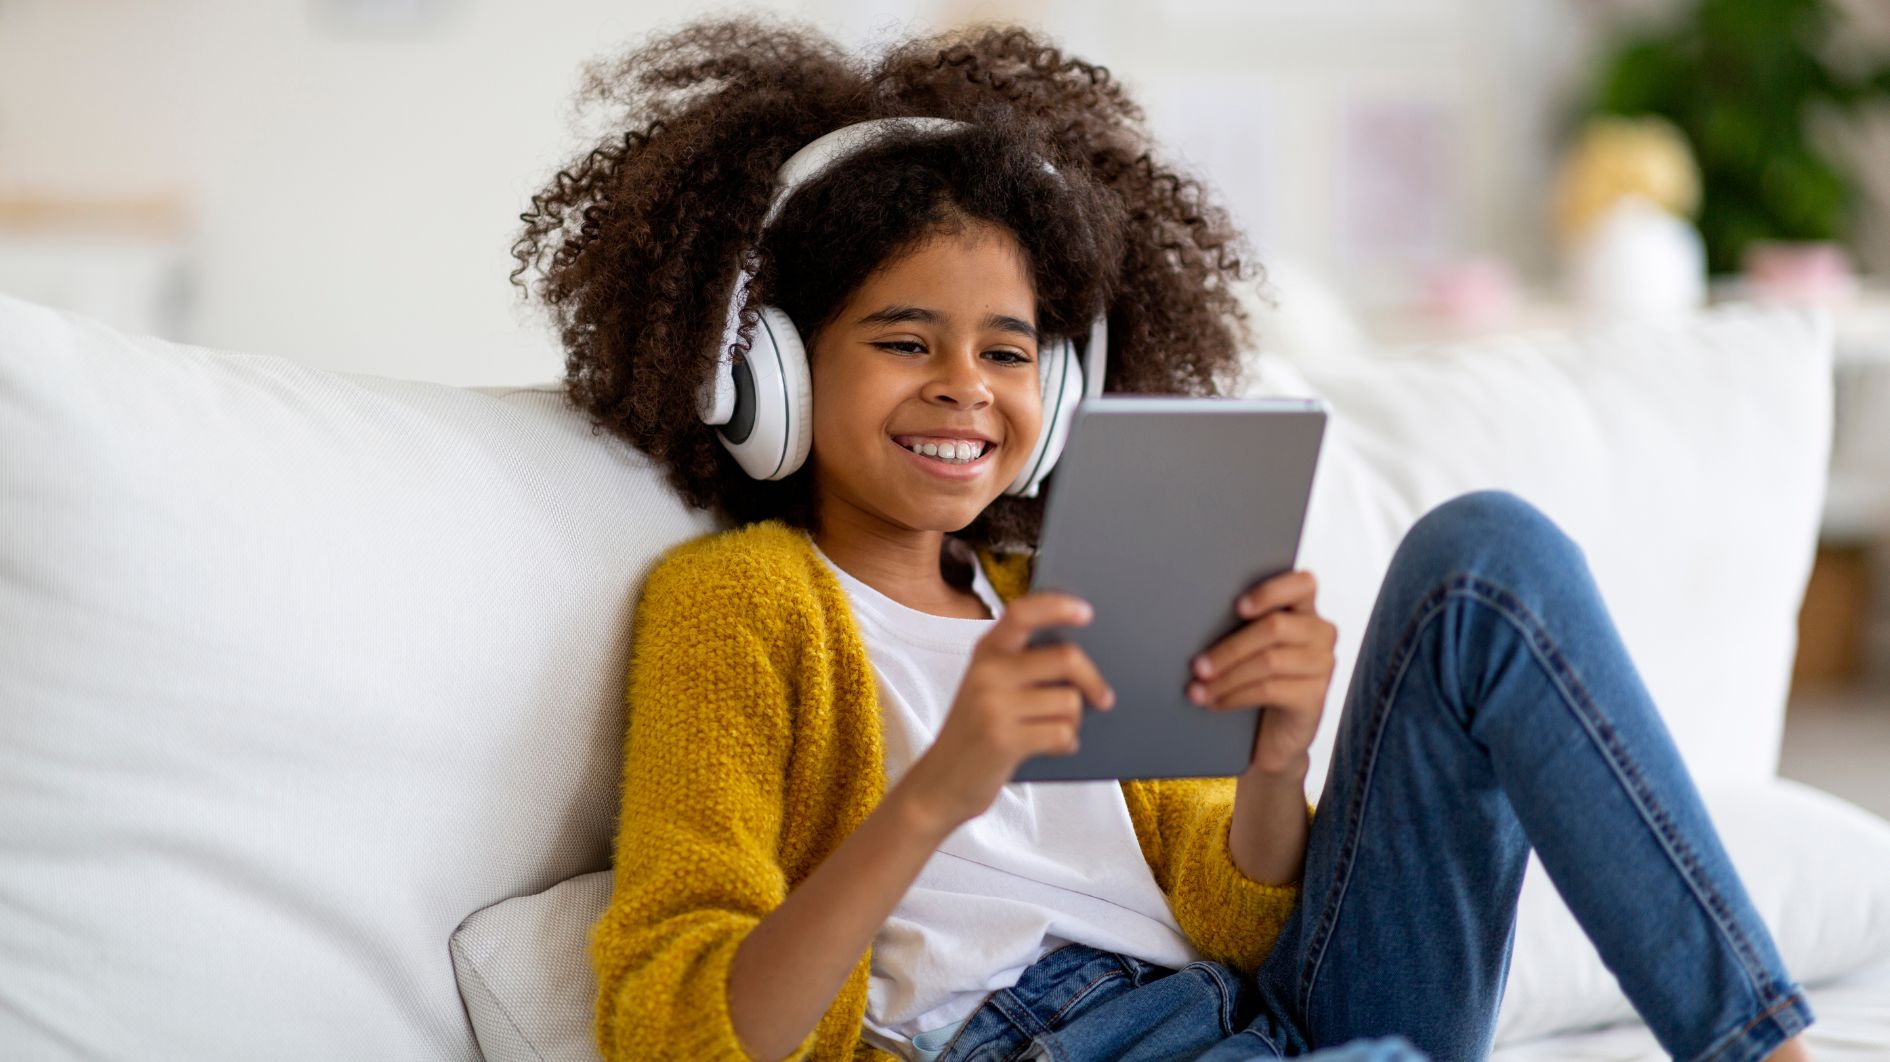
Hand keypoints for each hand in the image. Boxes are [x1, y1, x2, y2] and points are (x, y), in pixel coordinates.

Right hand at [900, 592, 1114, 832]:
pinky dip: (1066, 744)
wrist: (940, 783)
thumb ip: (1023, 667)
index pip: (1022, 613)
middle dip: (1093, 680)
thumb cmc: (977, 732)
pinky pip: (1061, 733)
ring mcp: (992, 705)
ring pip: (1069, 701)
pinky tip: (1055, 748)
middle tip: (1104, 699)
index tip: (1087, 612)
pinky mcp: (1002, 739)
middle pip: (1065, 658)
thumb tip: (1083, 662)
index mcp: (986, 652)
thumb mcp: (989, 688)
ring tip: (1057, 732)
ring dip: (1073, 722)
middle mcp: (987, 672)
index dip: (1057, 607)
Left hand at [1185, 570, 1335, 776]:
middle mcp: (1321, 633)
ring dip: (1226, 677)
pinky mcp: (1315, 696)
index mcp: (1305, 610)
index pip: (1302, 584)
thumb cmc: (1258, 678)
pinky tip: (1216, 702)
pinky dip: (1235, 696)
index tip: (1238, 607)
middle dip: (1229, 648)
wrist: (1275, 731)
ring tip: (1198, 689)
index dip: (1271, 592)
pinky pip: (1269, 690)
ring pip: (1268, 662)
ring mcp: (1322, 665)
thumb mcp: (1252, 647)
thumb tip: (1198, 618)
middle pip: (1274, 628)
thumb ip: (1243, 626)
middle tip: (1197, 666)